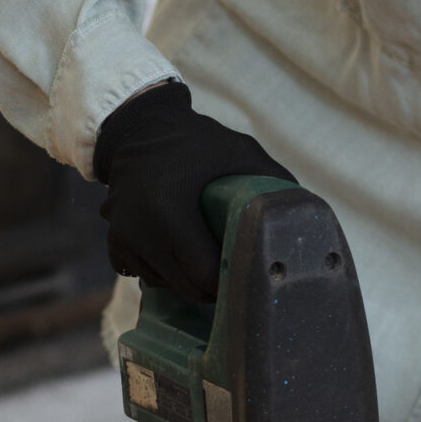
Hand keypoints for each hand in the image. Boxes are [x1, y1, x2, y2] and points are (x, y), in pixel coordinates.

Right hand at [92, 82, 291, 301]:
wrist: (137, 132)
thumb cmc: (195, 142)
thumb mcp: (238, 151)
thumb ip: (272, 183)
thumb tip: (305, 221)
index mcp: (169, 214)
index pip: (205, 276)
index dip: (232, 281)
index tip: (251, 273)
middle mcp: (139, 235)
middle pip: (189, 289)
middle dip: (216, 285)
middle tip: (237, 268)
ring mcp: (123, 244)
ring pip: (169, 287)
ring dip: (190, 279)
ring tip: (208, 253)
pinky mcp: (115, 248)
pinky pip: (148, 277)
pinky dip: (169, 272)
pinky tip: (182, 250)